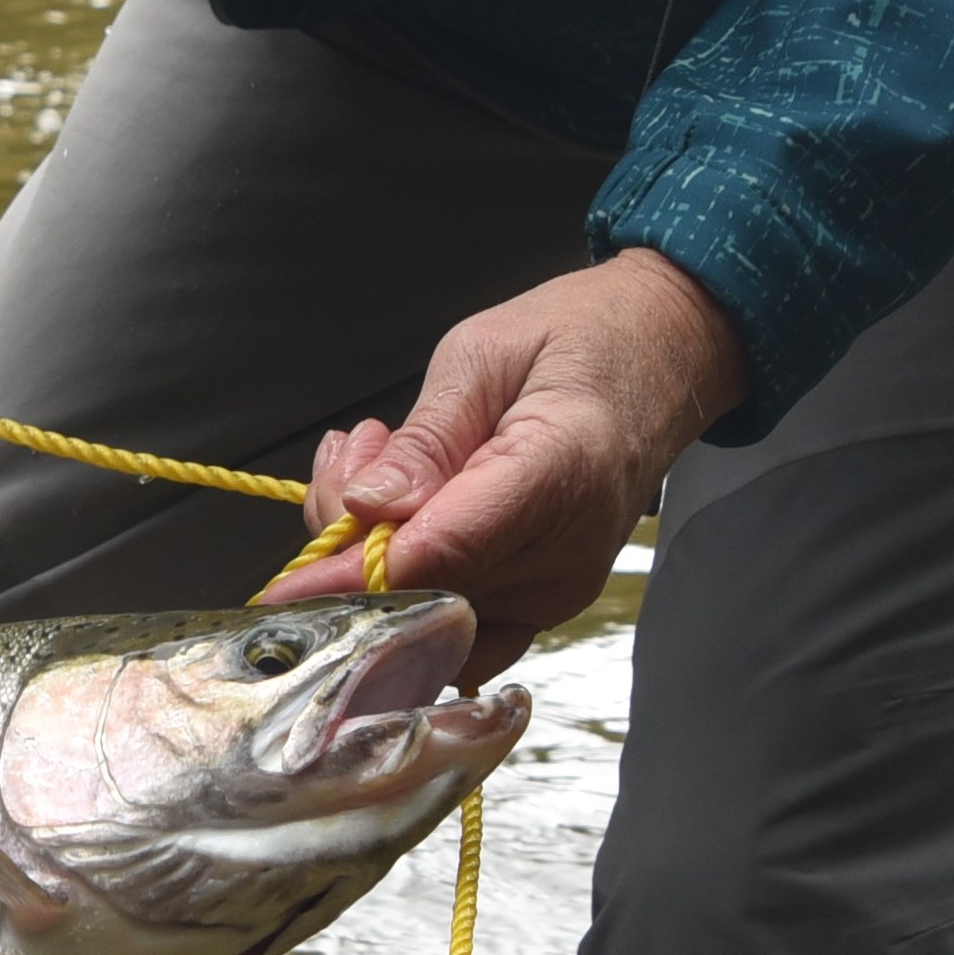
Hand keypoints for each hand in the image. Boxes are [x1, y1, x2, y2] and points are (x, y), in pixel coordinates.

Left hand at [258, 250, 749, 682]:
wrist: (667, 354)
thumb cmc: (581, 336)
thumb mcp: (484, 352)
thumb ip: (427, 439)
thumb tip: (365, 509)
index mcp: (562, 469)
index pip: (446, 550)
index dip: (357, 577)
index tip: (286, 591)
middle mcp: (569, 551)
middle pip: (430, 591)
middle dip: (355, 546)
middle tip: (353, 453)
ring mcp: (562, 588)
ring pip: (434, 612)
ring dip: (378, 558)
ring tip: (382, 458)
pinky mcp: (548, 602)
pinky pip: (457, 618)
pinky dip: (412, 577)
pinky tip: (401, 508)